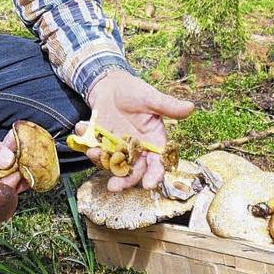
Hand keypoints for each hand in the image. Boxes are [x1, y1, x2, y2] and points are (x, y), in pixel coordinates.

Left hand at [83, 70, 193, 190]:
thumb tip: (191, 107)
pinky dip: (86, 143)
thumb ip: (168, 106)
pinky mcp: (101, 144)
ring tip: (92, 150)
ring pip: (112, 164)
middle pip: (133, 171)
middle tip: (114, 186)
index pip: (158, 163)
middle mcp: (136, 150)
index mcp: (153, 142)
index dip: (155, 175)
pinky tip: (82, 128)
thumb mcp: (151, 97)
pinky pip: (94, 150)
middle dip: (124, 180)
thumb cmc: (135, 92)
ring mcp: (117, 149)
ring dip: (101, 162)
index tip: (149, 185)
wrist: (111, 86)